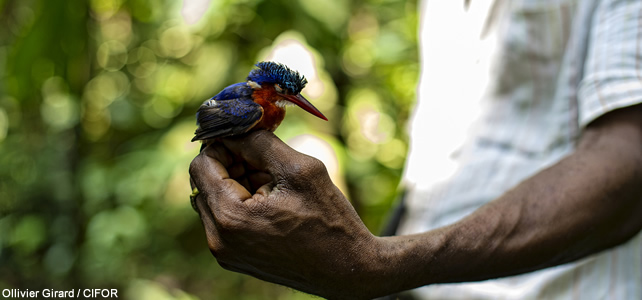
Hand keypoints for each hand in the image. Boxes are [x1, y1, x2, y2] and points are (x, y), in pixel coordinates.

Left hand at [189, 131, 383, 298]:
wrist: (347, 268)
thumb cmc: (329, 221)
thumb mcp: (299, 170)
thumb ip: (260, 143)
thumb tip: (234, 129)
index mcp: (230, 217)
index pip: (201, 165)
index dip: (223, 145)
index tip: (248, 138)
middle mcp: (219, 239)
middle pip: (204, 182)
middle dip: (231, 164)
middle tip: (265, 160)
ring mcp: (225, 253)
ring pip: (214, 200)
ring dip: (237, 183)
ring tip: (274, 184)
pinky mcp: (235, 258)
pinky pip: (224, 219)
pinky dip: (242, 203)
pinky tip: (273, 202)